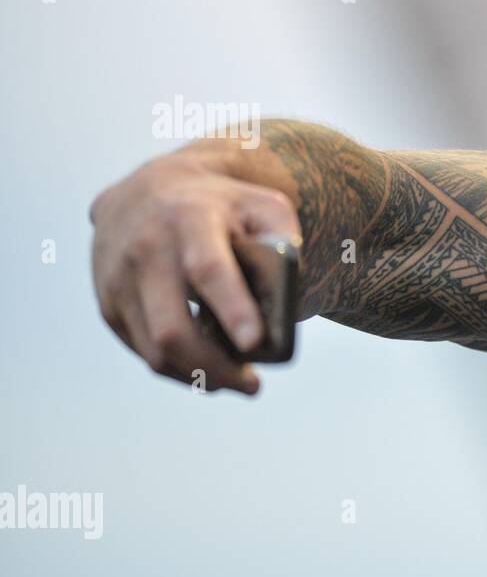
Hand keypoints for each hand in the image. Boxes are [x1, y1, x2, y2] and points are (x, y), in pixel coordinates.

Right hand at [89, 144, 300, 394]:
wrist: (151, 191)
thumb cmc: (223, 207)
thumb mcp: (262, 205)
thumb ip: (284, 239)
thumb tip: (287, 294)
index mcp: (190, 218)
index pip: (209, 270)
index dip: (232, 309)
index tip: (256, 343)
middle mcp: (146, 249)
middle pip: (173, 328)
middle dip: (216, 367)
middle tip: (254, 385)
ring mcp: (119, 279)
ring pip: (156, 350)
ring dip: (200, 375)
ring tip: (237, 379)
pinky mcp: (108, 304)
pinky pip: (144, 352)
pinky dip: (179, 368)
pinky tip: (207, 367)